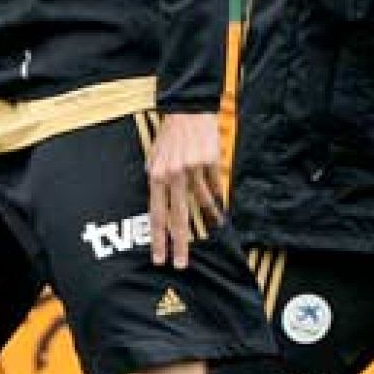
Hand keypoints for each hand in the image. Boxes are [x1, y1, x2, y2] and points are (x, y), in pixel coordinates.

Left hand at [147, 111, 224, 269]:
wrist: (188, 110)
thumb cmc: (169, 134)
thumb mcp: (154, 156)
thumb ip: (155, 178)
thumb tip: (158, 201)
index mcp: (157, 175)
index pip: (157, 215)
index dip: (158, 238)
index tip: (160, 258)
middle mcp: (174, 175)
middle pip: (177, 217)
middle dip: (179, 244)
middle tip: (180, 263)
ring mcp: (194, 169)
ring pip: (201, 201)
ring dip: (207, 216)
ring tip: (213, 228)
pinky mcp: (210, 162)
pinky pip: (214, 186)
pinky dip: (216, 196)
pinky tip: (219, 206)